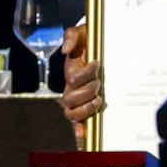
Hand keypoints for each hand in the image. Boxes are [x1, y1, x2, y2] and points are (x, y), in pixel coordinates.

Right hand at [60, 24, 103, 140]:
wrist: (100, 48)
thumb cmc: (90, 41)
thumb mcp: (82, 33)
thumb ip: (72, 36)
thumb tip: (66, 50)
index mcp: (71, 71)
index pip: (74, 78)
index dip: (86, 73)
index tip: (97, 63)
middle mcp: (71, 88)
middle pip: (70, 98)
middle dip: (87, 92)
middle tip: (99, 83)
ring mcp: (78, 99)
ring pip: (72, 113)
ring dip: (86, 109)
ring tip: (100, 99)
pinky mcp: (86, 107)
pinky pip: (77, 122)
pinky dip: (79, 129)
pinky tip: (83, 134)